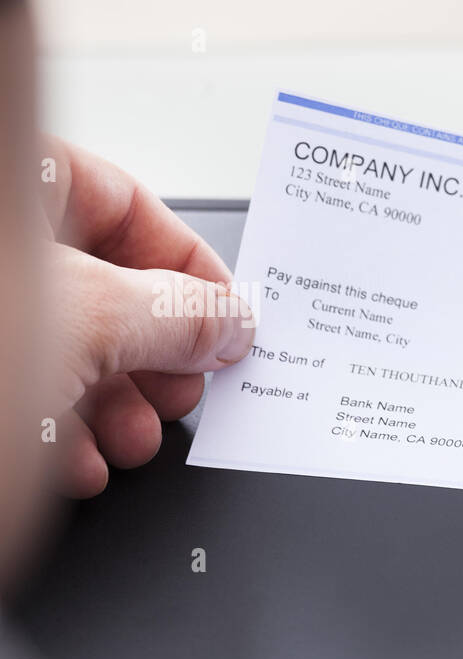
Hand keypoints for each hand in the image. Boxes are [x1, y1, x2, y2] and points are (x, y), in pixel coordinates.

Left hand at [41, 138, 254, 496]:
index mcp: (23, 185)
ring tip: (132, 441)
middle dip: (154, 356)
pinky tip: (77, 461)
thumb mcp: (91, 324)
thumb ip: (177, 316)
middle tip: (183, 388)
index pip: (125, 201)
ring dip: (116, 406)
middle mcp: (0, 245)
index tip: (227, 320)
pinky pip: (23, 387)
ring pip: (65, 346)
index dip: (189, 265)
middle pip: (103, 284)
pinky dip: (60, 431)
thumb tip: (231, 323)